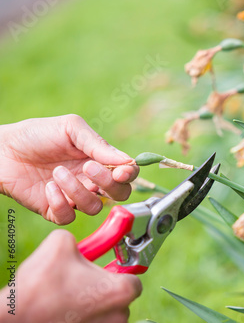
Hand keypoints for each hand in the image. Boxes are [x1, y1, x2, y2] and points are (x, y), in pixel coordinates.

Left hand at [0, 115, 138, 223]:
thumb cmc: (37, 134)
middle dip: (108, 184)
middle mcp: (91, 180)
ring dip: (78, 190)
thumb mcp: (70, 128)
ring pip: (94, 207)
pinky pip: (69, 217)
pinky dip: (60, 203)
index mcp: (100, 160)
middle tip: (88, 168)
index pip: (128, 173)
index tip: (120, 170)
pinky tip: (48, 187)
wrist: (1, 148)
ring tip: (57, 173)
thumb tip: (128, 161)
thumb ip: (99, 145)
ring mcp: (74, 196)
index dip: (129, 175)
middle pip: (119, 194)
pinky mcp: (55, 210)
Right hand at [0, 230, 141, 322]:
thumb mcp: (62, 243)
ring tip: (71, 295)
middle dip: (105, 287)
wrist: (14, 318)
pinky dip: (84, 317)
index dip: (121, 269)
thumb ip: (83, 238)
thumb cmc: (41, 284)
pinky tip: (66, 309)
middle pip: (121, 297)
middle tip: (85, 280)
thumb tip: (82, 241)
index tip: (111, 265)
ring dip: (94, 303)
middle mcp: (119, 315)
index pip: (134, 278)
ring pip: (107, 312)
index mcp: (121, 290)